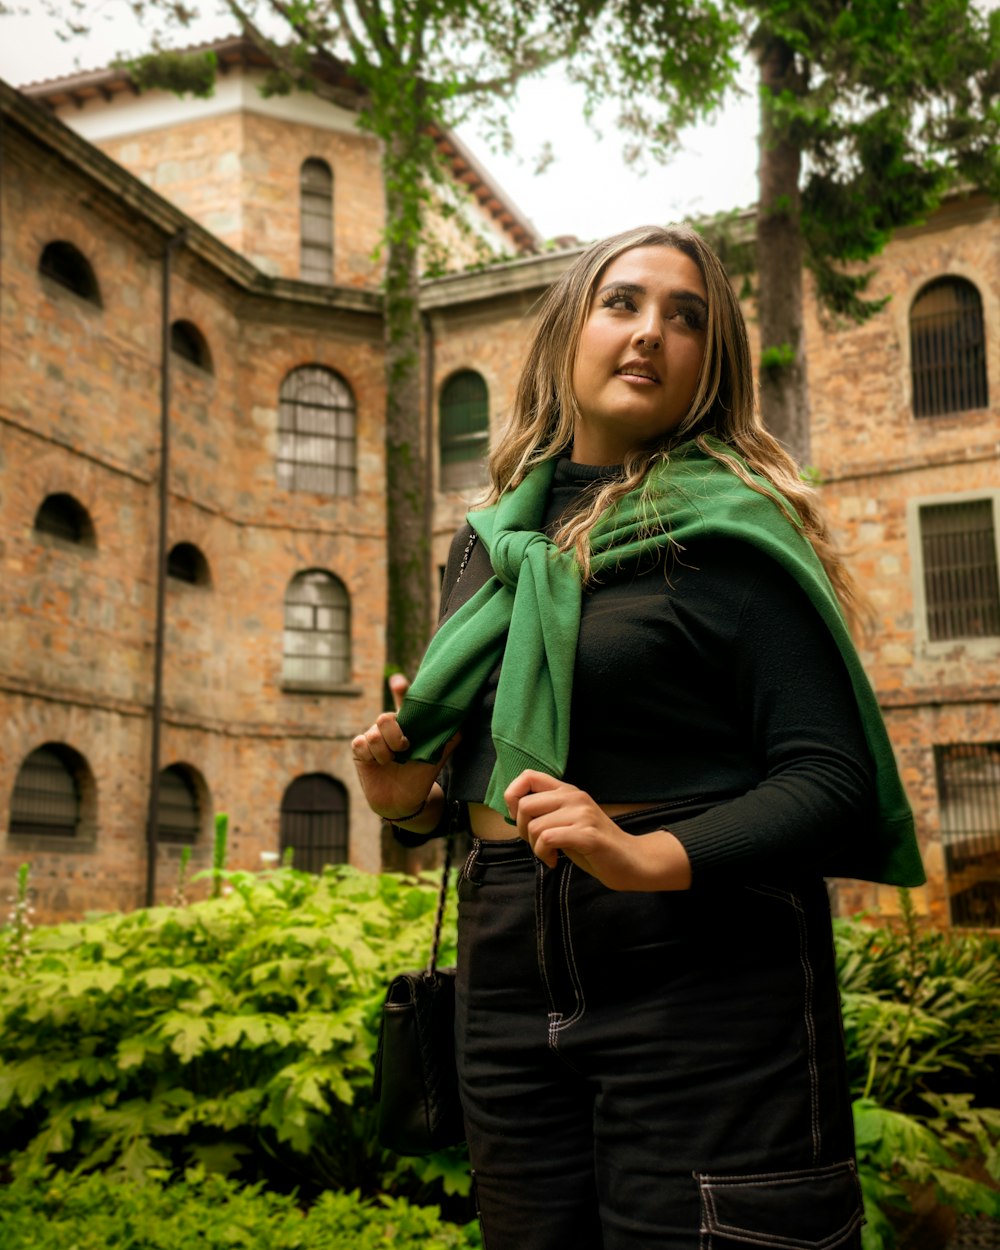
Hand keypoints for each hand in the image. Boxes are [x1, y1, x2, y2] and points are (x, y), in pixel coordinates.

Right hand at [352, 674, 457, 822]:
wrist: (403, 802)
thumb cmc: (420, 776)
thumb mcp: (436, 758)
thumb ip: (447, 739)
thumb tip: (460, 724)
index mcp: (408, 725)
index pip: (403, 702)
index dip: (400, 690)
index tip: (398, 682)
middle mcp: (390, 728)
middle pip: (385, 717)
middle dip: (394, 735)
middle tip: (404, 748)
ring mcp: (373, 737)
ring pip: (372, 734)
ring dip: (384, 752)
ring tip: (391, 762)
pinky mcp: (360, 750)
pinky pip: (360, 744)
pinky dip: (370, 755)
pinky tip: (377, 763)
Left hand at [504, 770, 690, 891]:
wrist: (631, 861)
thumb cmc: (593, 845)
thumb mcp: (566, 821)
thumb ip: (545, 811)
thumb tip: (513, 809)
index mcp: (568, 791)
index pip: (528, 776)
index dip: (513, 795)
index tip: (521, 819)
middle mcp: (574, 797)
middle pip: (525, 805)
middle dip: (522, 830)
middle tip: (537, 844)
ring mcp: (583, 814)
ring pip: (535, 826)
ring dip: (535, 847)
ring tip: (550, 854)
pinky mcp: (587, 834)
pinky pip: (548, 839)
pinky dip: (544, 854)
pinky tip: (554, 861)